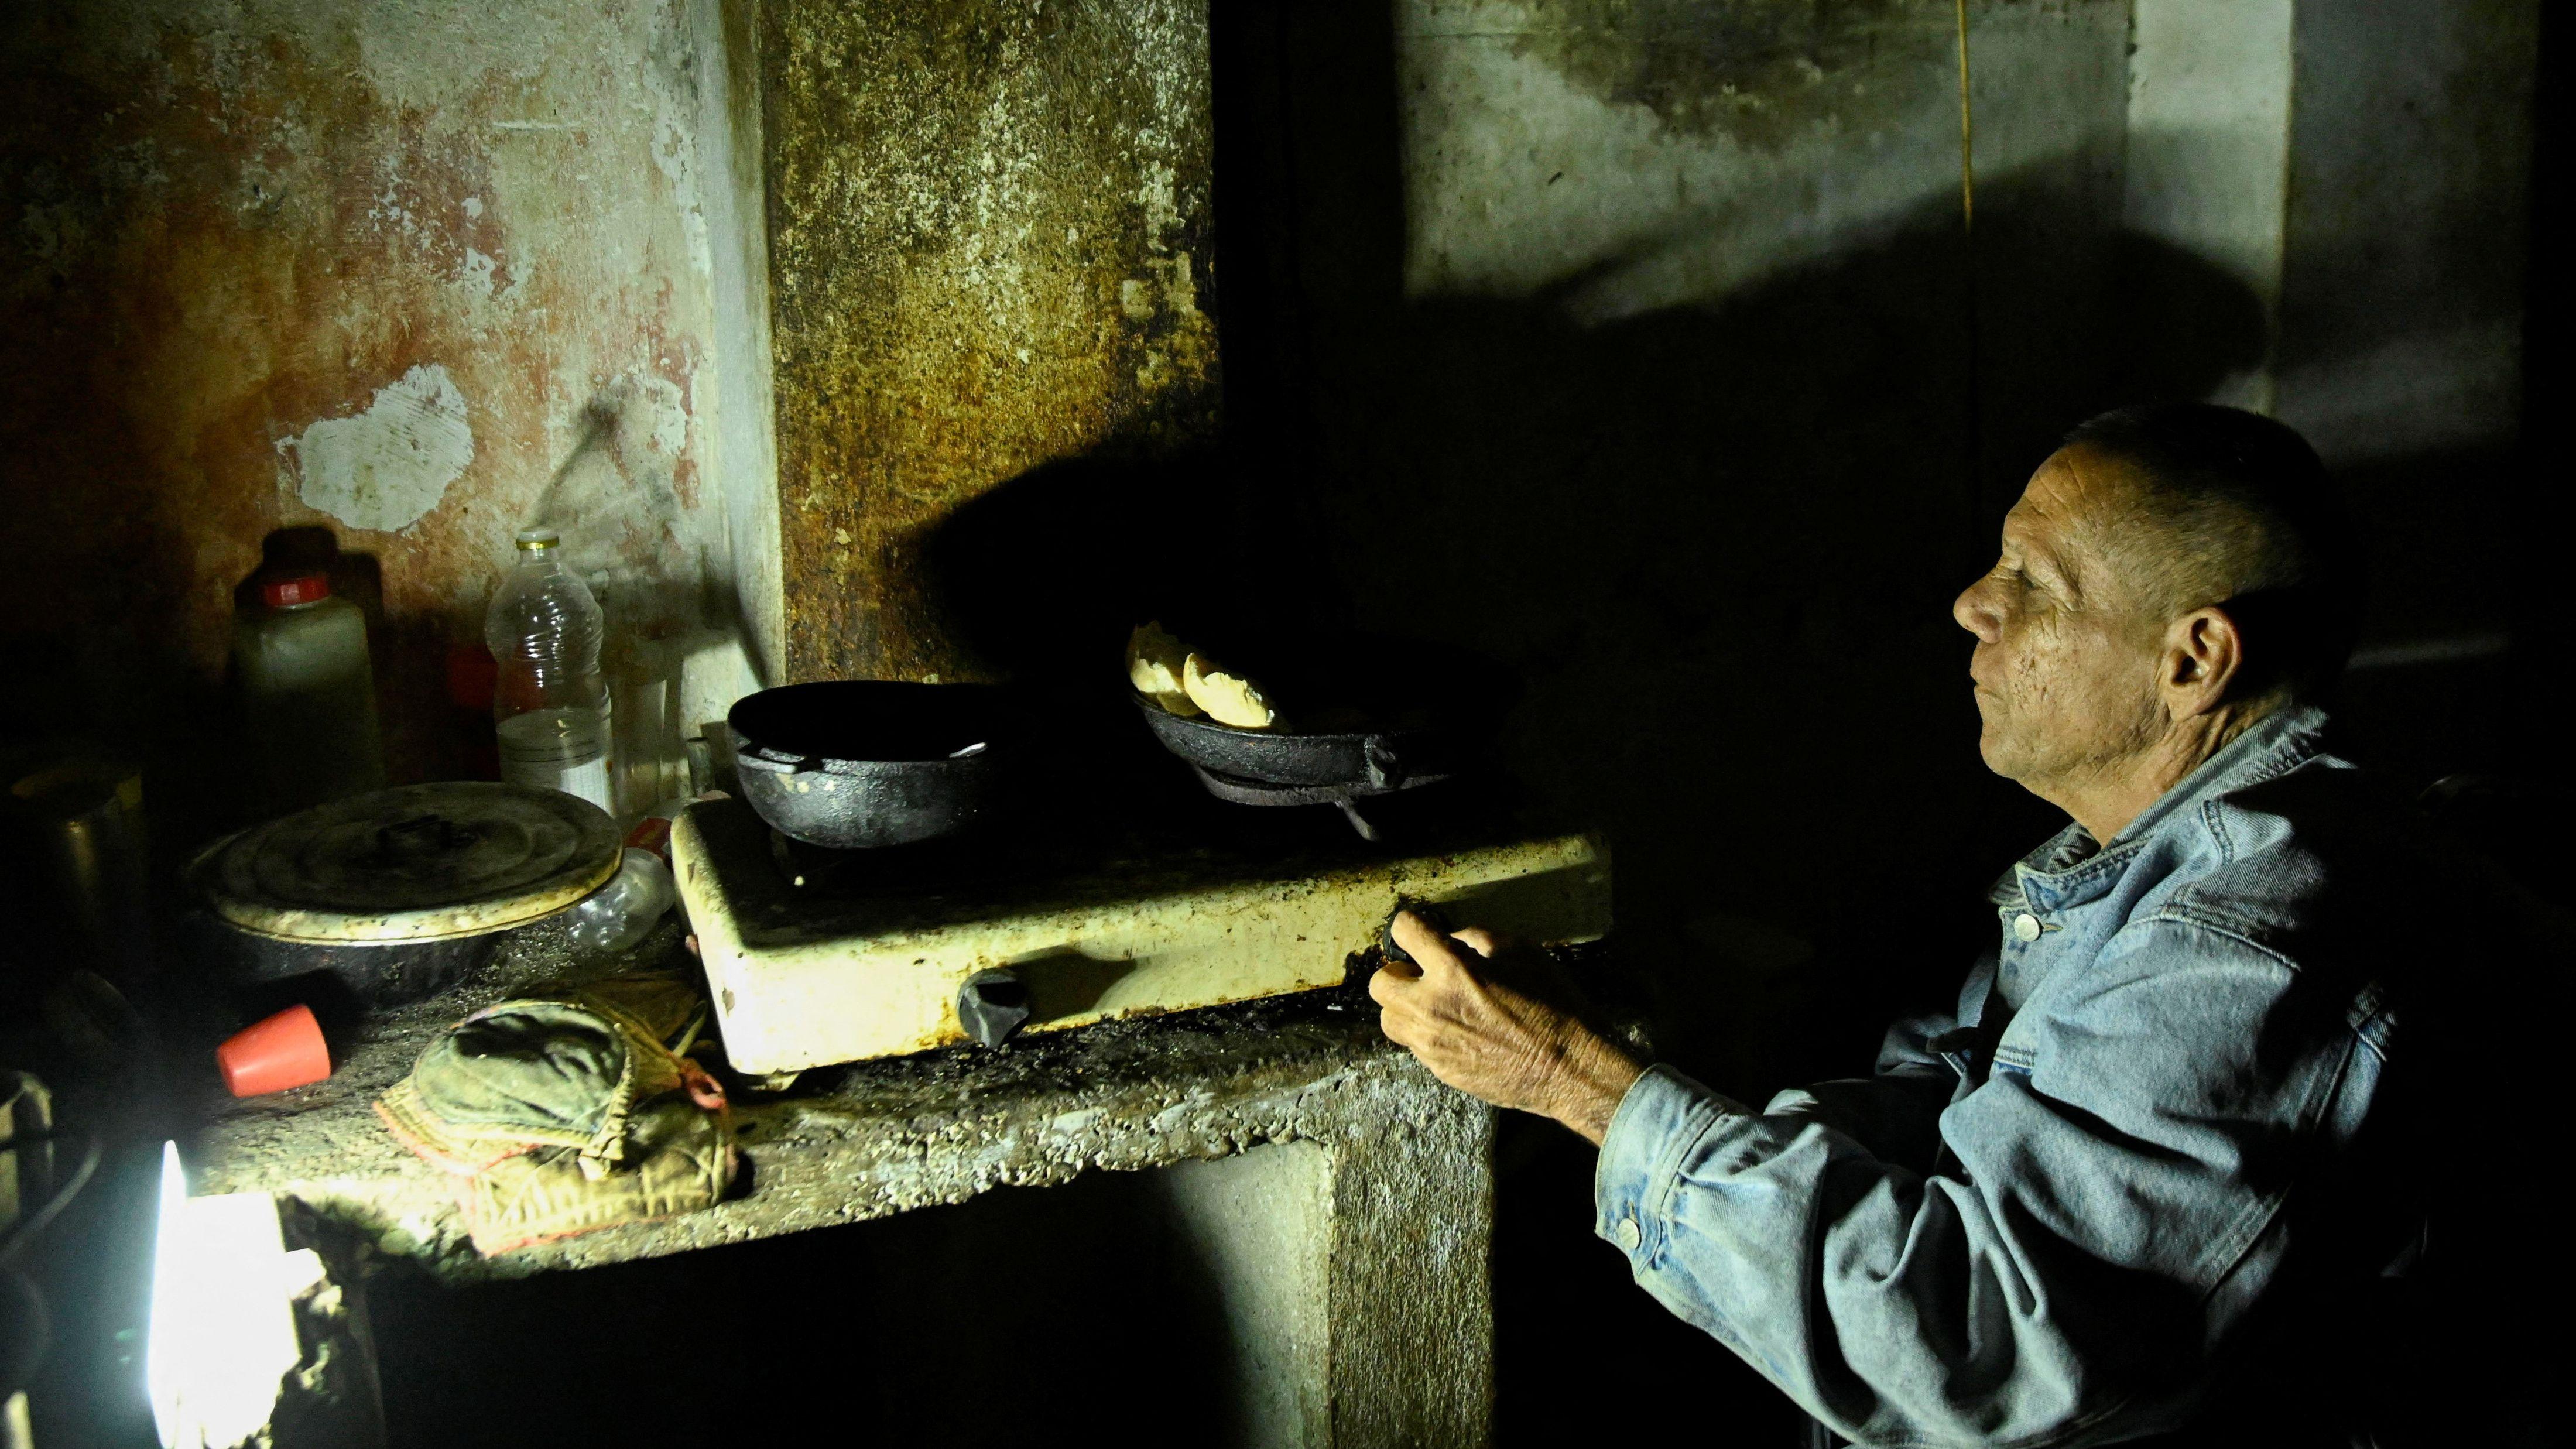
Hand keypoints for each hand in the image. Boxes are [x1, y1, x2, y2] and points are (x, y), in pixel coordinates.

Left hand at [1368, 911, 1644, 1144]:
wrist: (1567, 1068)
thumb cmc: (1553, 1004)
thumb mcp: (1521, 951)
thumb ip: (1476, 938)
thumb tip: (1450, 940)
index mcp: (1452, 969)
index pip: (1404, 931)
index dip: (1411, 926)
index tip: (1420, 931)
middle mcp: (1430, 1006)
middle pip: (1380, 981)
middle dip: (1400, 971)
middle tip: (1425, 973)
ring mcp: (1430, 1042)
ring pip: (1388, 1018)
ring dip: (1405, 1006)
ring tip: (1435, 1004)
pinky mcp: (1437, 1069)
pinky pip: (1413, 1045)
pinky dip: (1425, 1032)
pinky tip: (1455, 1030)